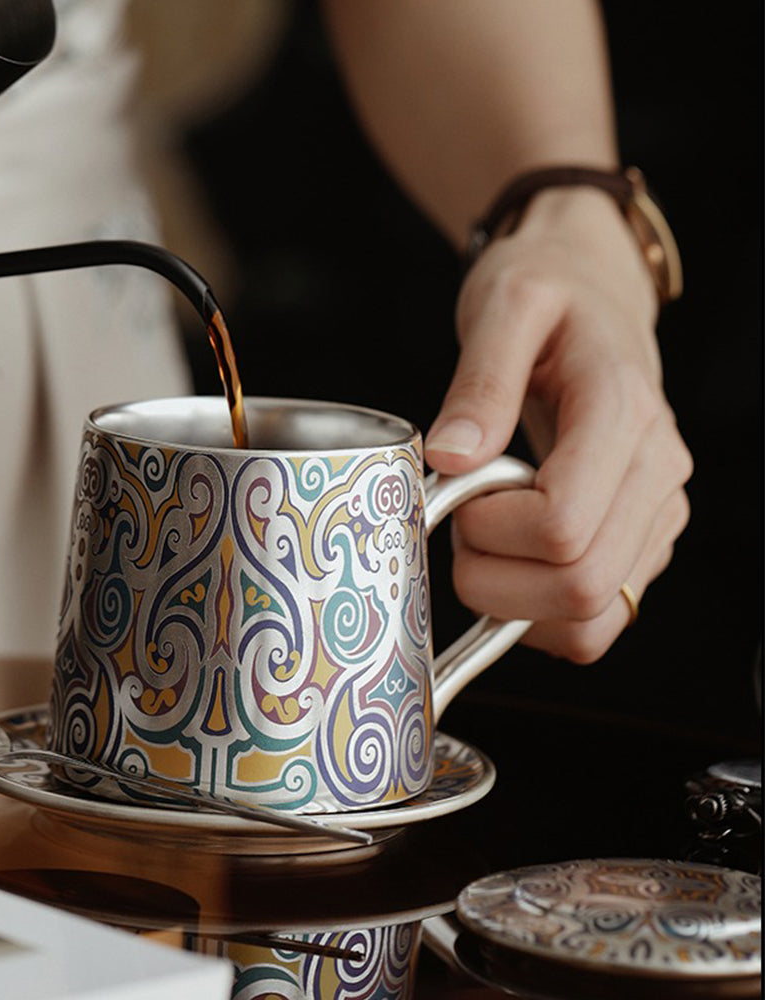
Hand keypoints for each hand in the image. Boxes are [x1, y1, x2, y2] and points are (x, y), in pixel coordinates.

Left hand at [424, 187, 692, 662]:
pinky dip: (541, 616)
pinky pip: (599, 621)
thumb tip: (451, 458)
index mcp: (623, 416)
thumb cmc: (549, 293)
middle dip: (495, 578)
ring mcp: (656, 518)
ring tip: (486, 539)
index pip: (563, 526)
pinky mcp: (642, 543)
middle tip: (461, 526)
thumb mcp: (505, 306)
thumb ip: (481, 381)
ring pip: (594, 618)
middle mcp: (658, 477)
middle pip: (582, 586)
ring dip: (516, 603)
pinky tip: (509, 565)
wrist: (597, 293)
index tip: (457, 494)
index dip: (490, 529)